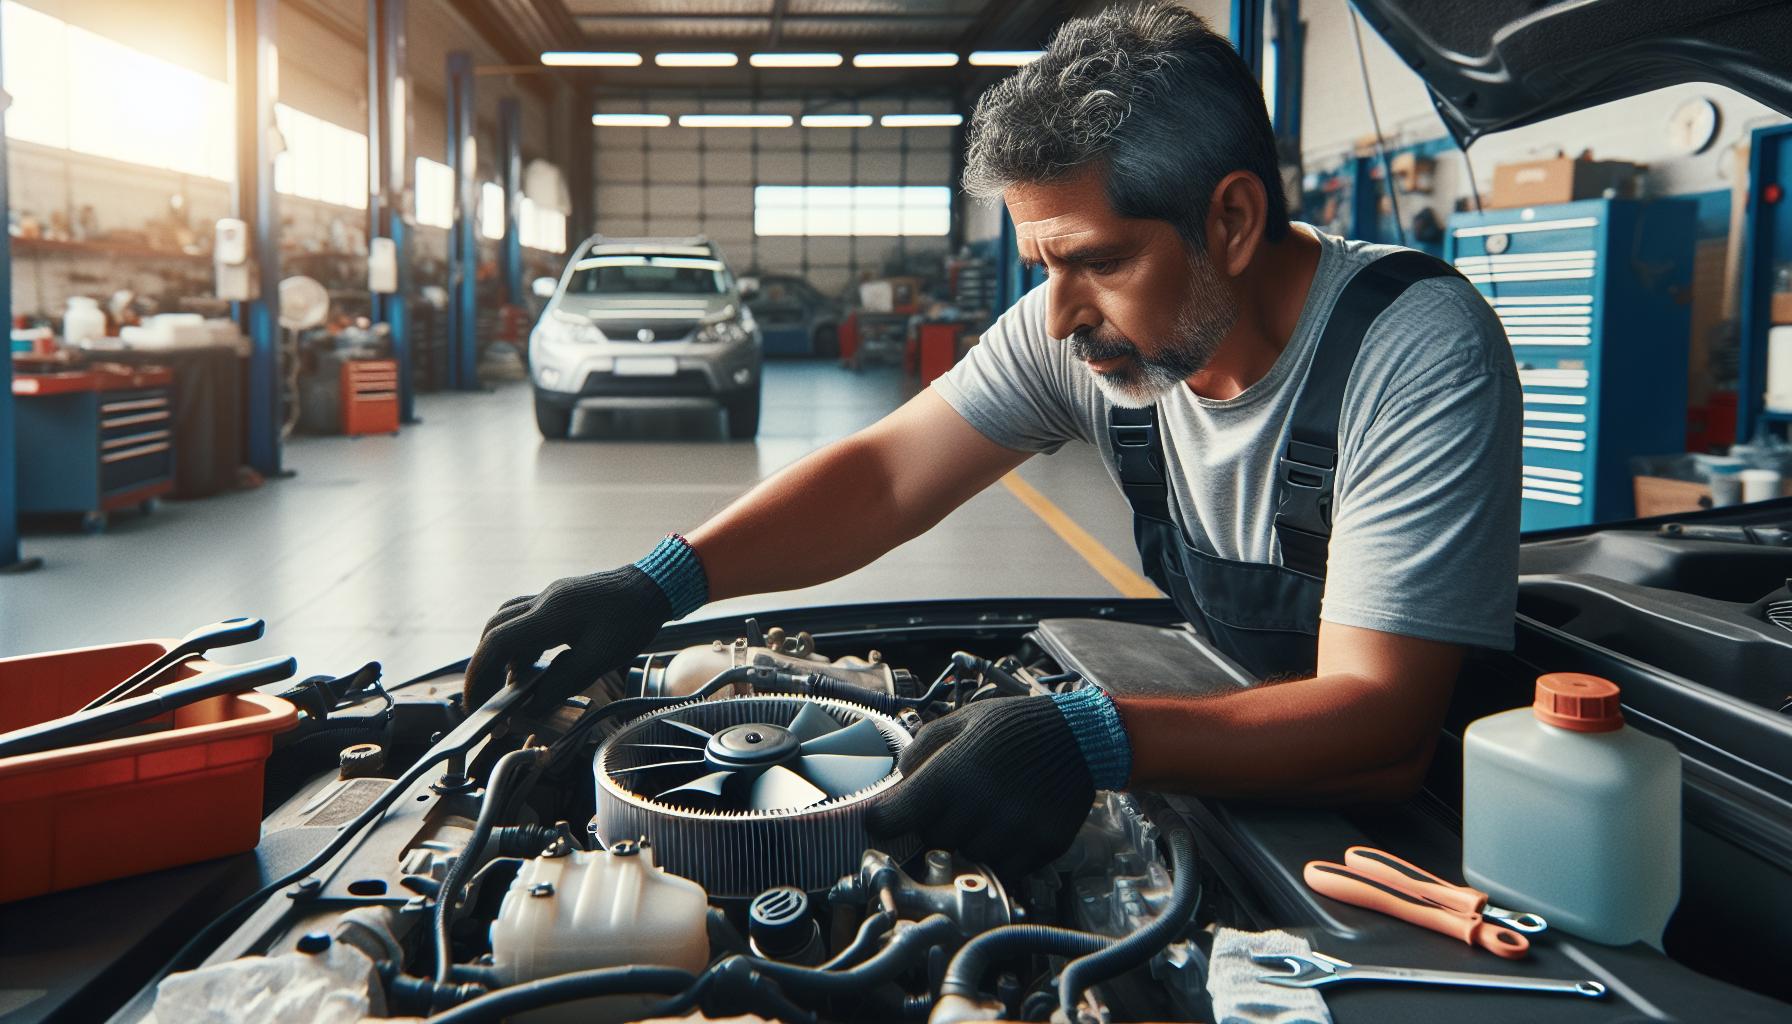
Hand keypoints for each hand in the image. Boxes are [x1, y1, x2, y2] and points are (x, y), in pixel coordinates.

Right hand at [463, 565, 670, 708]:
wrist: (653, 585)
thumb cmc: (633, 620)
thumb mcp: (600, 659)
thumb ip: (563, 683)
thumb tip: (532, 707)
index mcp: (551, 614)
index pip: (498, 643)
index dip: (480, 674)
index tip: (476, 703)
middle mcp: (542, 601)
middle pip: (493, 632)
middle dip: (483, 668)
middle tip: (485, 700)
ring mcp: (547, 598)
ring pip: (505, 625)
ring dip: (500, 656)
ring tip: (510, 690)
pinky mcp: (555, 600)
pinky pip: (522, 621)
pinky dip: (518, 647)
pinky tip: (531, 669)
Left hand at [866, 695, 1099, 874]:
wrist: (1079, 736)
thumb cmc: (1014, 725)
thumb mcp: (961, 721)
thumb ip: (920, 750)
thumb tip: (895, 781)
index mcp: (951, 774)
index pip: (892, 819)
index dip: (882, 820)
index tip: (884, 818)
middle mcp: (979, 808)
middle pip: (931, 841)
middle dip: (933, 825)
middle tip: (952, 803)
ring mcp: (1013, 832)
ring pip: (966, 857)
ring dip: (968, 841)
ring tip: (986, 811)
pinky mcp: (1041, 847)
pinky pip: (1004, 868)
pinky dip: (1001, 854)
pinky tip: (1009, 825)